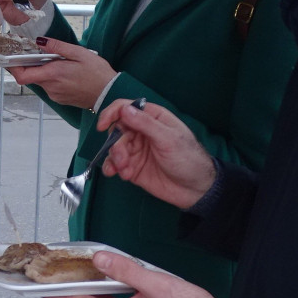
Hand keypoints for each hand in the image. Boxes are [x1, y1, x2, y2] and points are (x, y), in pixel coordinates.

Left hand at [9, 36, 116, 109]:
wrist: (110, 94)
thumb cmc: (97, 73)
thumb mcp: (79, 53)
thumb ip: (57, 47)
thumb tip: (40, 41)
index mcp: (53, 74)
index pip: (22, 75)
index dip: (13, 67)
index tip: (10, 57)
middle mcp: (51, 87)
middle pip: (31, 76)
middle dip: (33, 64)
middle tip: (41, 52)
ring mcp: (55, 95)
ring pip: (41, 80)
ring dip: (45, 70)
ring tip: (61, 62)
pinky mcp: (60, 99)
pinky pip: (49, 86)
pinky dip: (52, 77)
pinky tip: (66, 72)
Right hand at [95, 99, 215, 209]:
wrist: (195, 189)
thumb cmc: (188, 158)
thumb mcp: (168, 138)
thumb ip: (145, 124)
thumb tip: (124, 109)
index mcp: (152, 118)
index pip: (126, 108)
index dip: (112, 114)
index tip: (102, 126)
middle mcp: (141, 131)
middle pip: (117, 130)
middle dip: (115, 144)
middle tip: (122, 159)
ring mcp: (136, 149)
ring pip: (114, 147)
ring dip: (114, 158)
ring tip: (124, 170)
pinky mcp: (132, 166)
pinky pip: (115, 163)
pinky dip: (112, 167)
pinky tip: (118, 174)